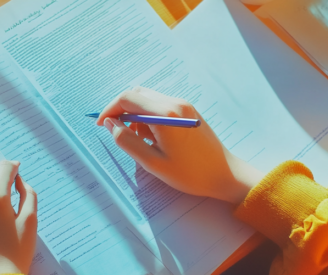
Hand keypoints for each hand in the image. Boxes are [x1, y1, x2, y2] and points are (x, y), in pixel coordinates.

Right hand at [96, 87, 264, 204]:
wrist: (225, 175)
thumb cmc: (189, 173)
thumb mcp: (152, 162)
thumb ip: (126, 141)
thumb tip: (111, 124)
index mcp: (165, 114)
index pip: (128, 99)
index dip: (110, 110)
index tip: (102, 125)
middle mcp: (175, 103)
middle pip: (137, 94)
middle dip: (122, 110)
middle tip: (118, 133)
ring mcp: (183, 104)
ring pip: (148, 99)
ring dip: (136, 114)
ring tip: (140, 140)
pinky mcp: (188, 110)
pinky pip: (160, 105)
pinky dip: (149, 116)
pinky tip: (153, 138)